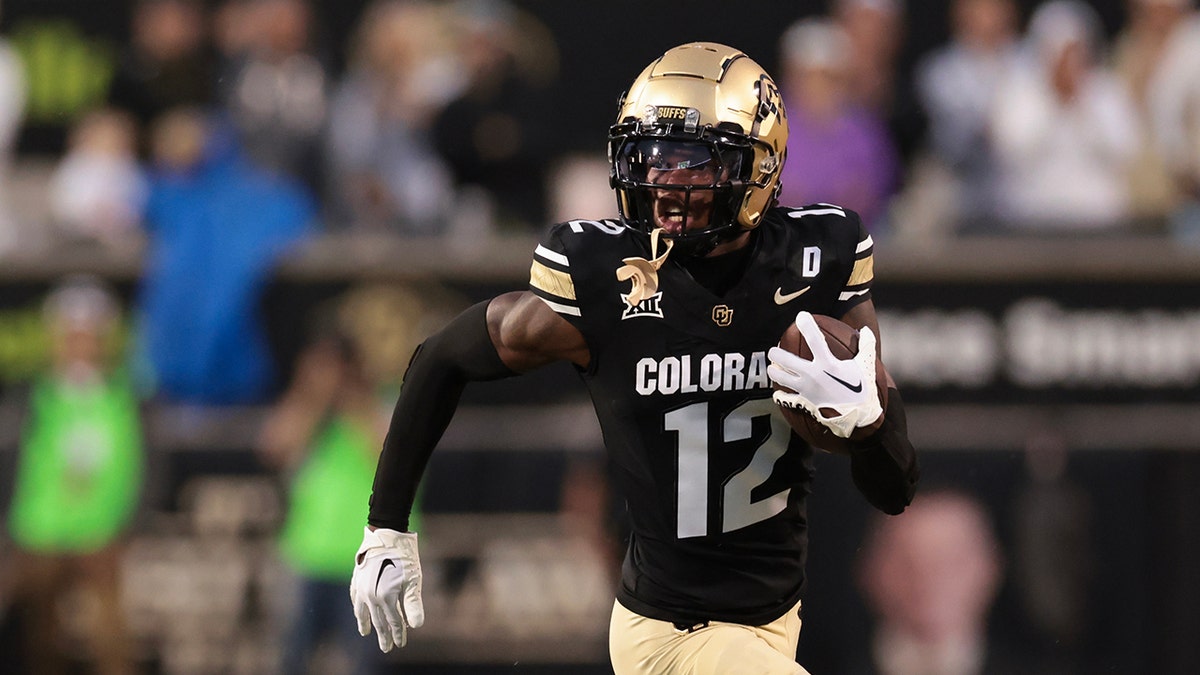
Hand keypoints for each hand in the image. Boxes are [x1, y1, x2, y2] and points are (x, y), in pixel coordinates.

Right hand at [350, 527, 423, 651]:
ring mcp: (361, 586)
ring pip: (362, 610)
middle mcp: (370, 595)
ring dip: (366, 622)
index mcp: (385, 597)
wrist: (386, 534)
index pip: (393, 621)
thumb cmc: (404, 557)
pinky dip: (356, 605)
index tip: (400, 644)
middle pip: (378, 620)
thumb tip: (416, 626)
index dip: (398, 634)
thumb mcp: (413, 580)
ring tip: (365, 632)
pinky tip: (358, 609)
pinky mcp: (357, 577)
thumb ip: (412, 604)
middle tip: (386, 648)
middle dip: (383, 635)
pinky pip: (354, 596)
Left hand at [767, 312, 883, 438]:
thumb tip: (866, 329)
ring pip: (780, 377)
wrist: (859, 418)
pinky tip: (777, 394)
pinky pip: (786, 399)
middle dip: (776, 352)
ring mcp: (806, 389)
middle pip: (785, 360)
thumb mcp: (867, 365)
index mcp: (828, 363)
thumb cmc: (864, 390)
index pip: (815, 339)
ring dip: (774, 371)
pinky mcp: (804, 402)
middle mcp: (813, 375)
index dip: (807, 325)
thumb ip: (866, 345)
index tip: (801, 315)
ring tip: (773, 367)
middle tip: (774, 350)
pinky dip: (780, 397)